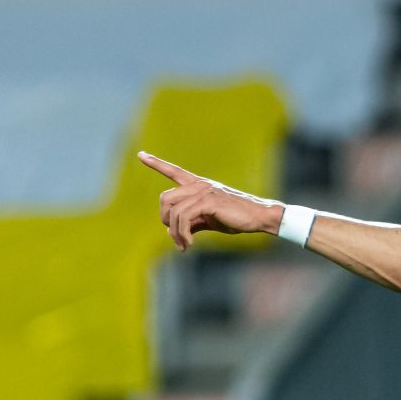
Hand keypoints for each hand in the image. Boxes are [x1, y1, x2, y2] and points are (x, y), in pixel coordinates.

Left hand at [137, 151, 283, 251]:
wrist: (258, 216)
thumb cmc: (236, 218)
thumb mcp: (210, 220)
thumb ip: (192, 221)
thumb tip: (173, 231)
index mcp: (199, 185)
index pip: (174, 171)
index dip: (156, 163)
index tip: (141, 155)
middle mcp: (198, 185)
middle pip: (165, 198)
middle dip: (165, 219)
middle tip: (175, 235)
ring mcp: (203, 192)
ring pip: (173, 212)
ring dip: (175, 232)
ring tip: (184, 244)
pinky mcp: (208, 202)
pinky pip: (184, 219)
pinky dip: (183, 234)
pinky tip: (189, 243)